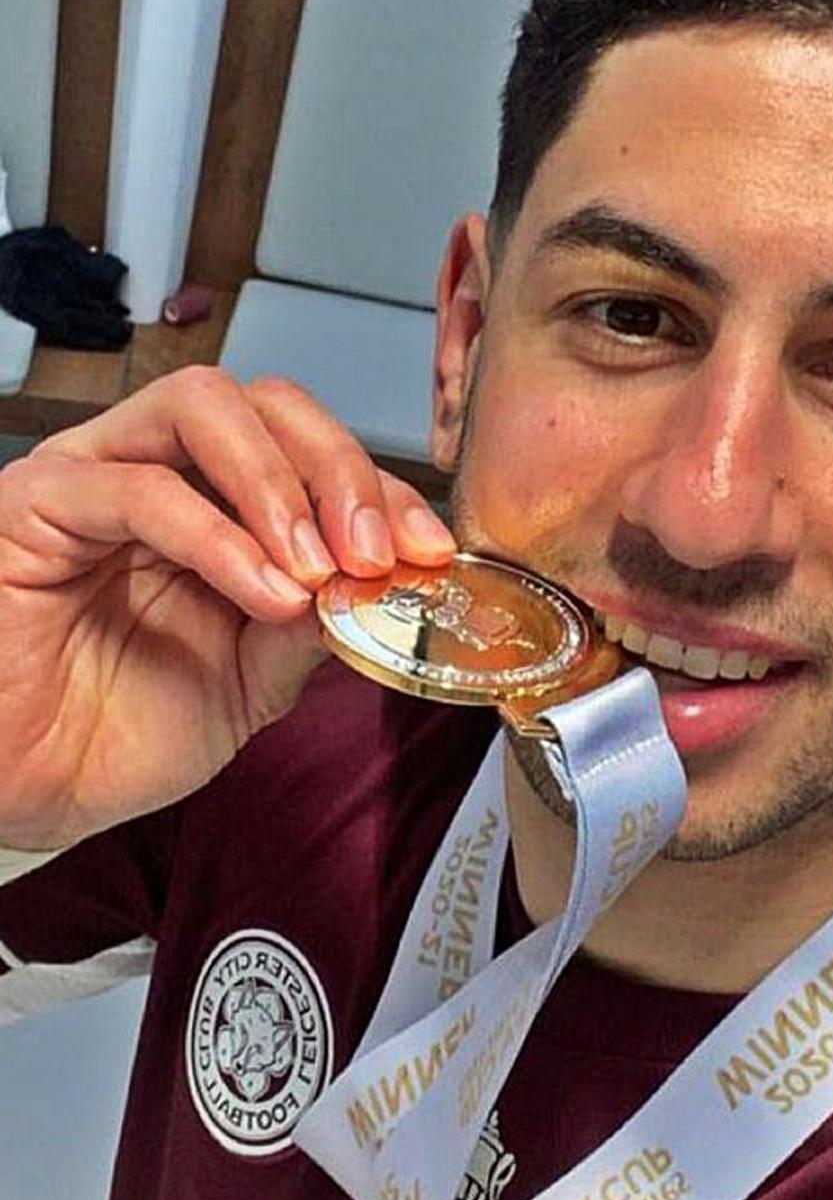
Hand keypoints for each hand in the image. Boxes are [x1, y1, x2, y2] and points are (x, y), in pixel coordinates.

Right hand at [0, 368, 454, 848]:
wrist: (24, 794)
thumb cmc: (118, 734)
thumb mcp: (252, 683)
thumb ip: (312, 626)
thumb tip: (384, 579)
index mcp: (214, 505)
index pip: (309, 451)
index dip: (378, 489)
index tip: (426, 550)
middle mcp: (156, 470)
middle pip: (266, 404)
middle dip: (339, 469)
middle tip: (375, 550)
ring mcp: (96, 475)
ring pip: (203, 408)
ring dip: (281, 485)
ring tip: (321, 570)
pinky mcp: (39, 502)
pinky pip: (139, 486)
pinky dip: (218, 534)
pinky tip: (265, 590)